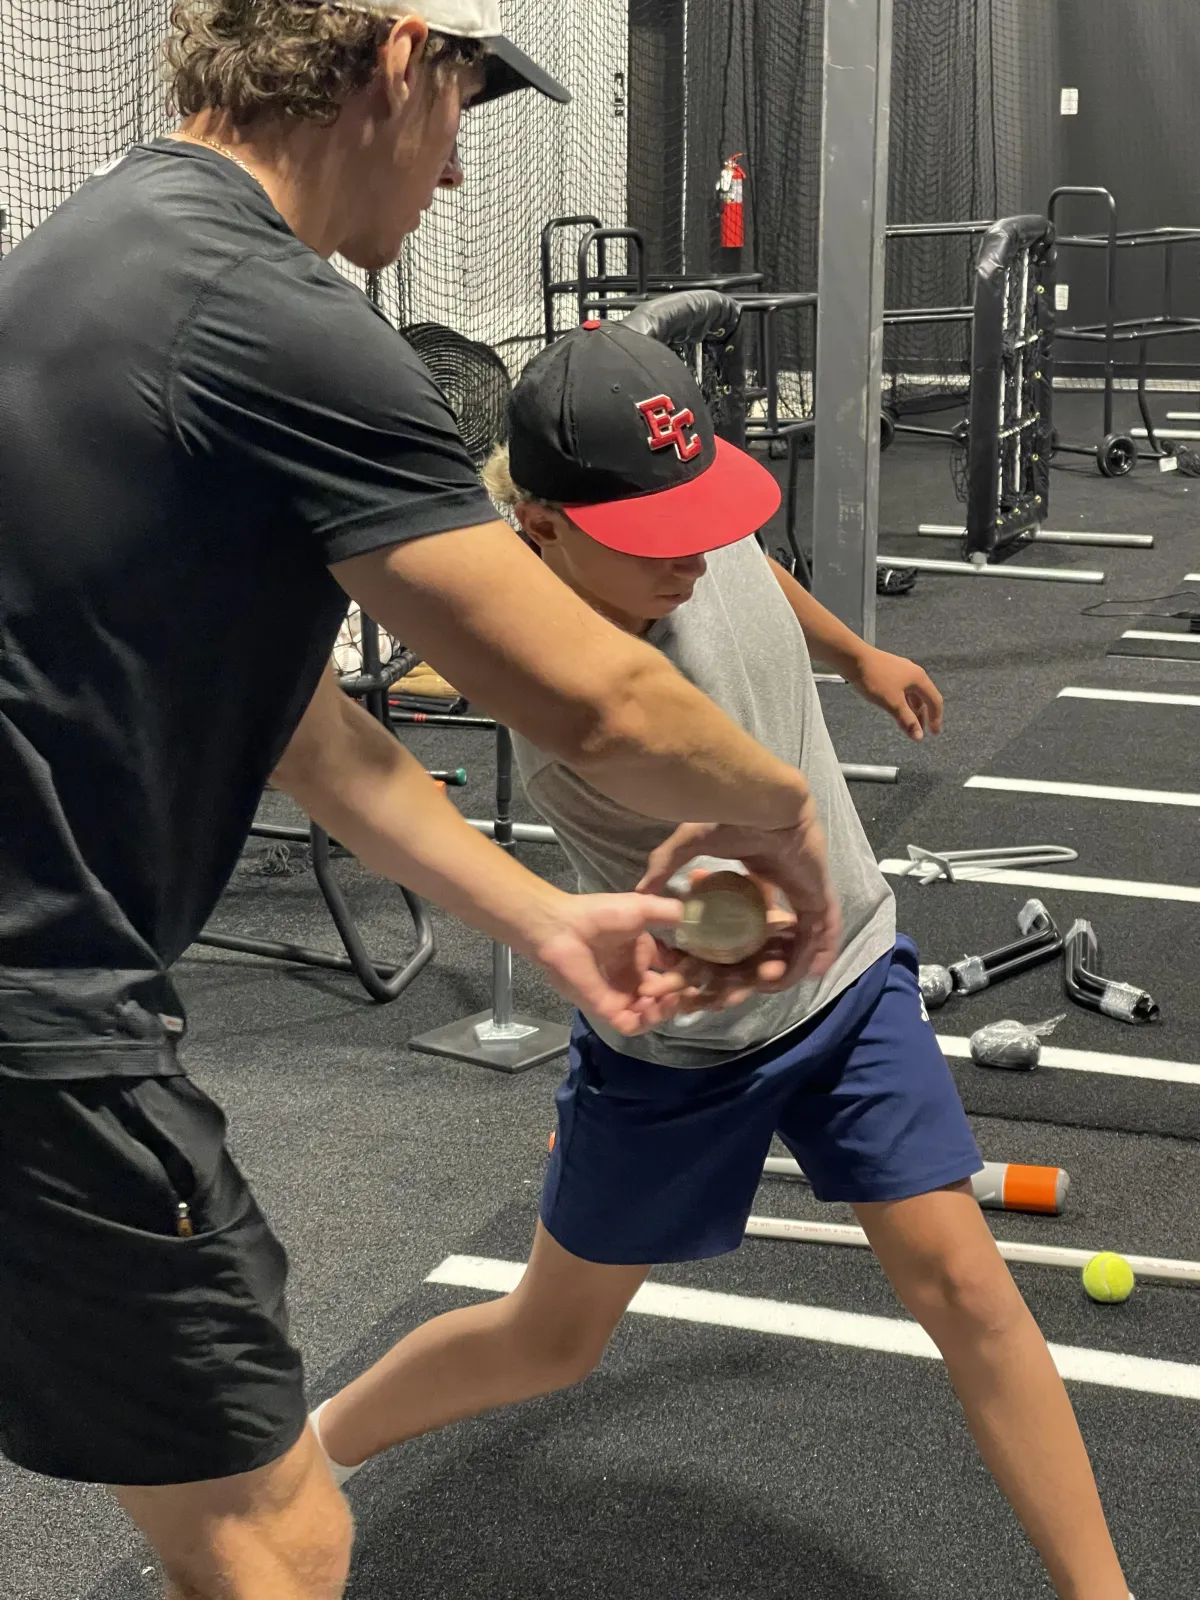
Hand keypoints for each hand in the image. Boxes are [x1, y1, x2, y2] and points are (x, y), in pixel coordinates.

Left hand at [530, 892, 690, 1035]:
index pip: (676, 970)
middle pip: (669, 994)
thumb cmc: (601, 915)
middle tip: (685, 983)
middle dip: (682, 991)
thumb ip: (673, 914)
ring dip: (668, 1008)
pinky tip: (653, 1003)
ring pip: (654, 1013)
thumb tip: (704, 920)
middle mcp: (635, 977)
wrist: (564, 928)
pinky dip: (648, 1019)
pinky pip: (634, 1025)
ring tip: (672, 995)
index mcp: (644, 954)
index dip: (691, 972)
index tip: (705, 969)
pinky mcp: (608, 1009)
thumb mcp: (644, 908)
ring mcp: (622, 994)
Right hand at [635, 803, 841, 989]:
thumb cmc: (730, 819)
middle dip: (765, 959)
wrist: (762, 804)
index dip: (743, 941)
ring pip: (802, 938)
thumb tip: (640, 889)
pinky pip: (825, 930)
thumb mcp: (689, 844)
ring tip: (770, 981)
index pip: (753, 917)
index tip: (728, 962)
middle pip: (777, 935)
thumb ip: (666, 866)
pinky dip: (820, 953)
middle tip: (749, 979)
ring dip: (790, 962)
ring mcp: (804, 891)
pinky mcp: (819, 894)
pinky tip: (809, 973)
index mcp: (756, 876)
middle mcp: (782, 886)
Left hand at [847, 647, 942, 740]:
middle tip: (918, 731)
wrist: (853, 658)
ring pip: (911, 693)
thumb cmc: (876, 680)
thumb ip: (907, 720)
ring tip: (906, 723)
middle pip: (924, 697)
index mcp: (919, 679)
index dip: (936, 718)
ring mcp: (901, 670)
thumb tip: (919, 737)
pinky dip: (902, 702)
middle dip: (922, 715)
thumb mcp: (893, 703)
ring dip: (911, 709)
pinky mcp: (890, 671)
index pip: (935, 700)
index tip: (933, 733)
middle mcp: (914, 673)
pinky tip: (895, 709)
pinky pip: (902, 689)